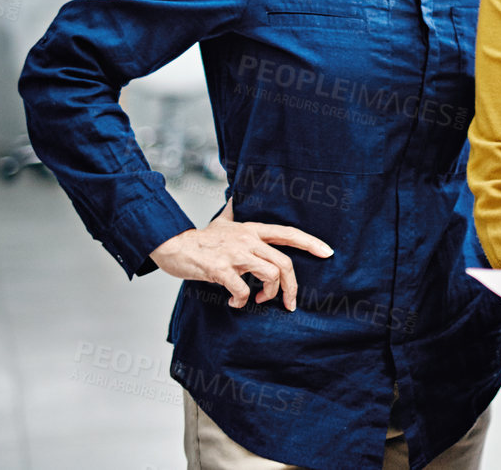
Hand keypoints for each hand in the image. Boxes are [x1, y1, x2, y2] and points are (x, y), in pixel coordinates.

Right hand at [149, 201, 333, 310]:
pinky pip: (242, 289)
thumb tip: (234, 196)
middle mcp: (248, 240)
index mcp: (252, 230)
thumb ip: (231, 211)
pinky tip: (235, 301)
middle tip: (290, 303)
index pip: (288, 233)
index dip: (310, 242)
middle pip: (284, 262)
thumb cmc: (200, 239)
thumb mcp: (221, 221)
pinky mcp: (220, 269)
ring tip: (257, 299)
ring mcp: (235, 254)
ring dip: (268, 293)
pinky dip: (242, 300)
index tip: (328, 253)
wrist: (173, 246)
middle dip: (291, 286)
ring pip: (270, 274)